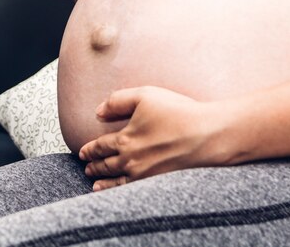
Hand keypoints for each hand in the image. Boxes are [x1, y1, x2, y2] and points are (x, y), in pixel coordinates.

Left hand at [78, 86, 240, 191]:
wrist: (207, 135)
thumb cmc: (178, 112)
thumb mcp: (144, 96)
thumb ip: (118, 101)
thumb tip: (98, 112)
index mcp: (125, 138)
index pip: (101, 145)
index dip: (90, 149)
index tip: (82, 152)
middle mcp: (130, 159)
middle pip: (106, 164)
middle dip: (94, 165)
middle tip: (86, 166)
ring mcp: (144, 174)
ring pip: (115, 179)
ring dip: (102, 180)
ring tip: (94, 182)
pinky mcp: (157, 182)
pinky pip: (131, 190)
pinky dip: (117, 191)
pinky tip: (114, 192)